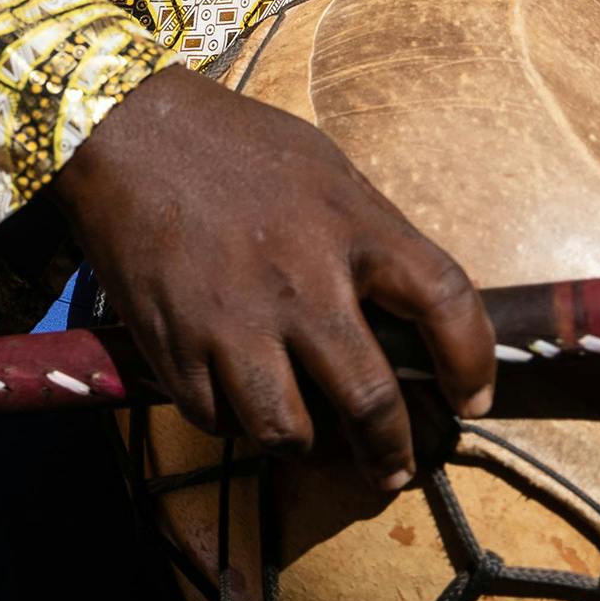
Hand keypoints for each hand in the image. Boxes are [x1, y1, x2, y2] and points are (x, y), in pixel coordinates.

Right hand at [53, 64, 495, 492]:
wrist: (126, 134)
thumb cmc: (237, 145)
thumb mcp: (326, 171)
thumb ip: (370, 238)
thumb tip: (406, 314)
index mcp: (352, 226)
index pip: (446, 304)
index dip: (473, 363)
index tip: (471, 399)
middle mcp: (301, 282)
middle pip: (370, 399)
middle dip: (393, 449)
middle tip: (396, 466)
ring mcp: (234, 322)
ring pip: (288, 432)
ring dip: (311, 450)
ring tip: (316, 444)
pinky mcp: (174, 347)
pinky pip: (217, 420)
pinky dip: (236, 424)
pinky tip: (243, 406)